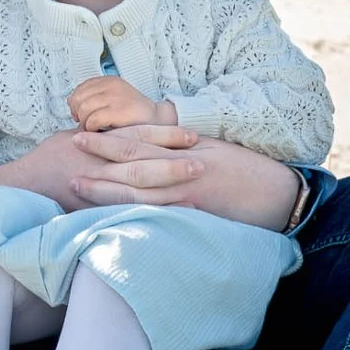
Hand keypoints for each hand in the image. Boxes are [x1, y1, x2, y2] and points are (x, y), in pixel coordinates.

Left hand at [68, 75, 175, 132]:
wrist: (159, 124)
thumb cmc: (132, 117)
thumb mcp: (111, 101)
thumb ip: (91, 99)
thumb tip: (70, 103)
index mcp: (109, 81)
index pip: (78, 90)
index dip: (76, 105)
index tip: (85, 117)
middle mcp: (112, 85)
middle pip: (77, 99)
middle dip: (79, 115)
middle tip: (88, 125)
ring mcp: (116, 97)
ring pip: (83, 109)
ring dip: (85, 123)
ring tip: (95, 129)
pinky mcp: (120, 111)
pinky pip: (92, 119)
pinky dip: (91, 128)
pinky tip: (101, 132)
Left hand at [68, 123, 299, 228]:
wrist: (280, 193)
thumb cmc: (247, 170)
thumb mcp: (214, 150)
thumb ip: (182, 148)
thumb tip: (155, 144)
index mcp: (186, 147)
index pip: (140, 138)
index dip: (109, 136)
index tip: (83, 133)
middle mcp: (183, 164)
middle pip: (133, 157)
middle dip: (99, 155)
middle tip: (68, 149)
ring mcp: (188, 190)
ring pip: (139, 186)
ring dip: (104, 186)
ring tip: (76, 184)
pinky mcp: (196, 211)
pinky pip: (159, 212)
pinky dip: (132, 213)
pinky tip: (108, 216)